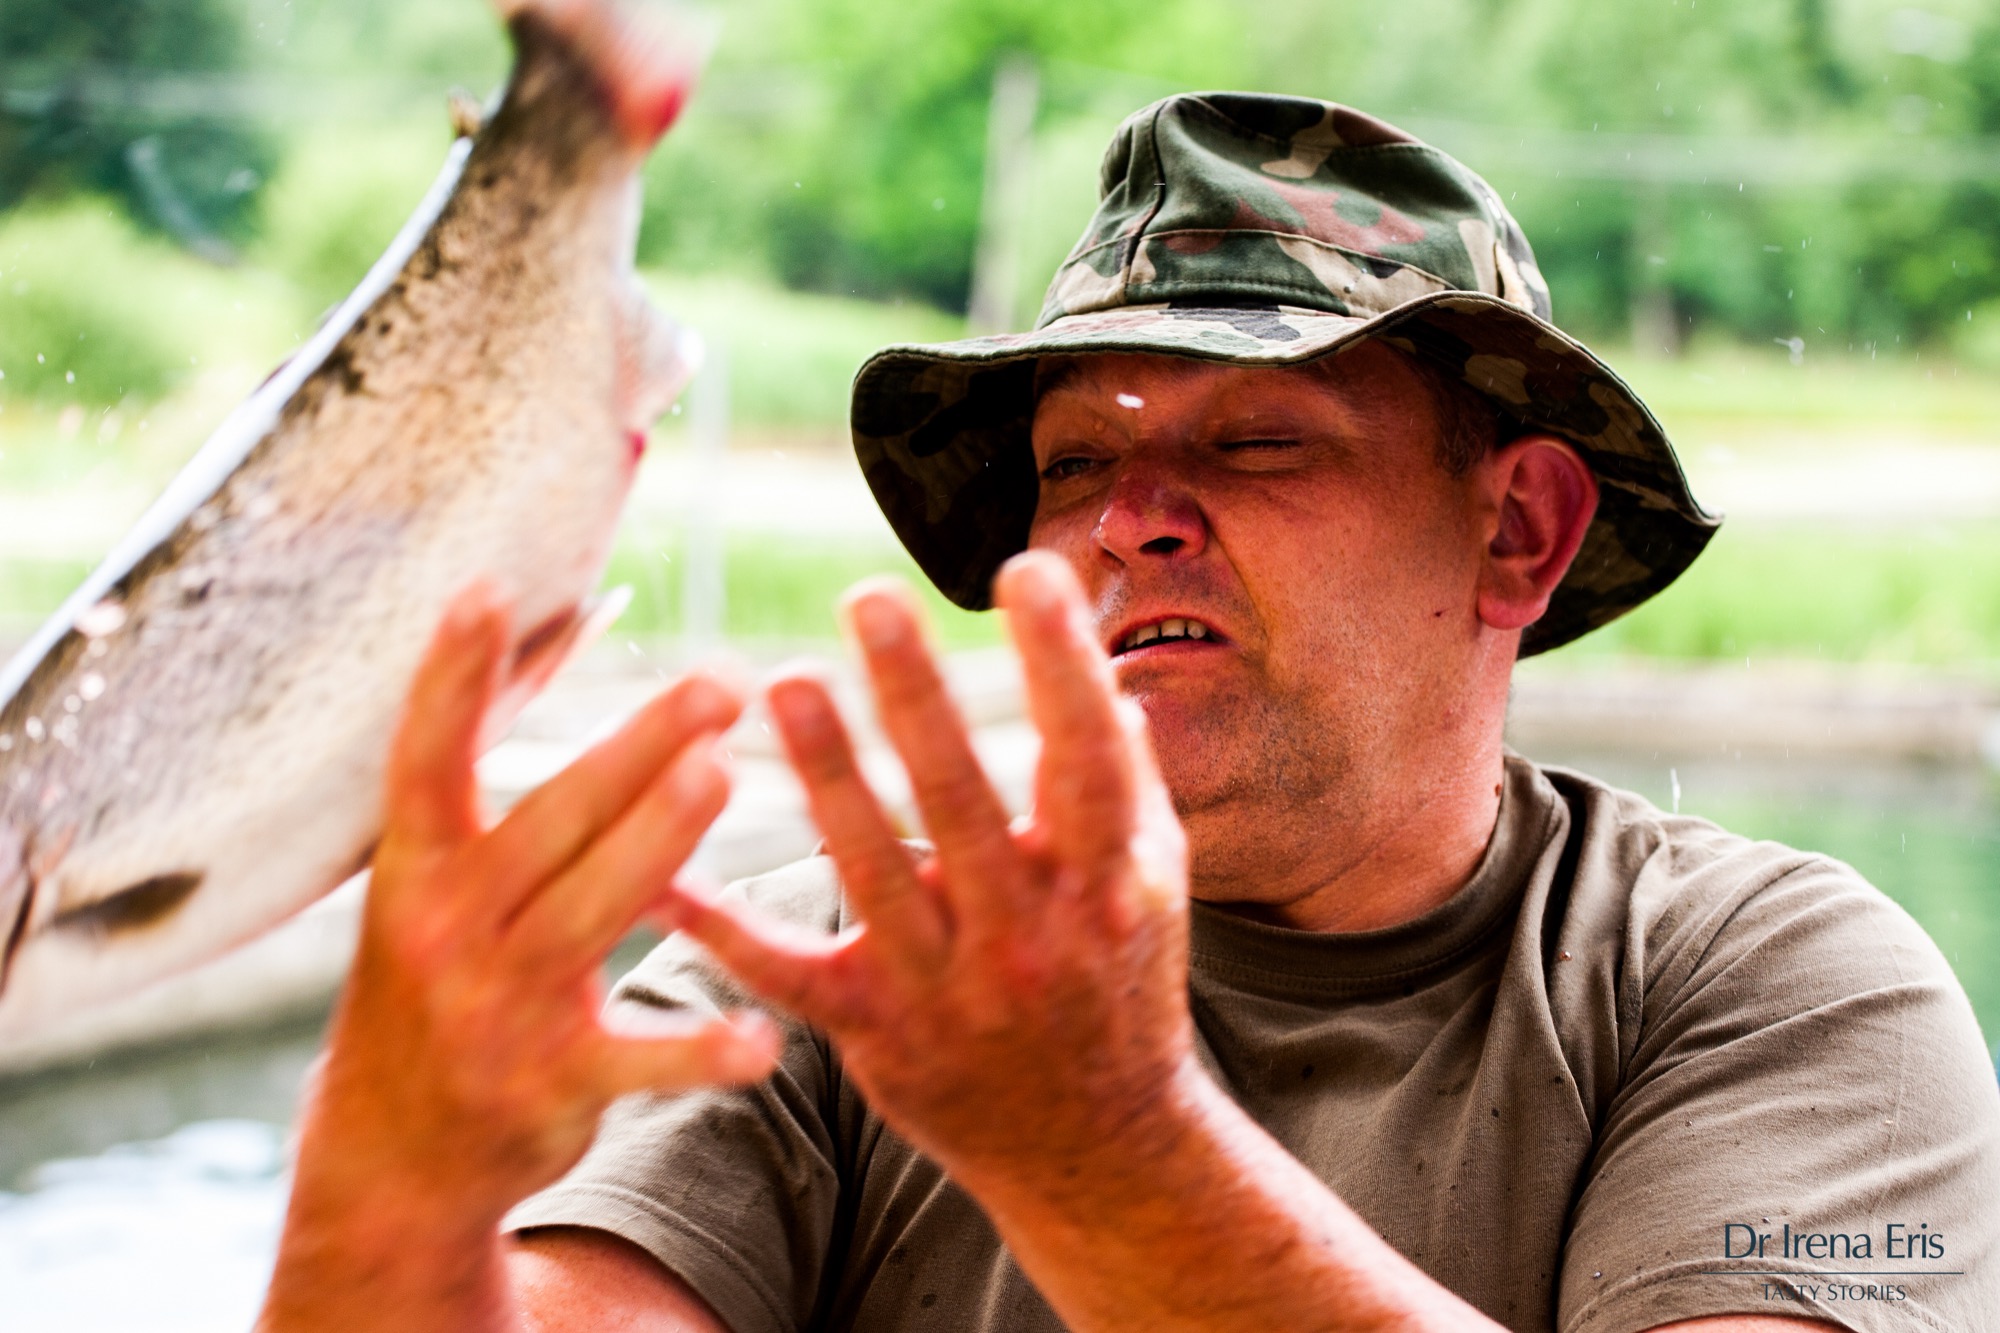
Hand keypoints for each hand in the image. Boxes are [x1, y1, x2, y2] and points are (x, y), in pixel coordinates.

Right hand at [274, 586, 777, 1260]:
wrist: (391, 1154)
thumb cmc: (434, 979)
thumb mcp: (432, 884)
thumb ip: (486, 779)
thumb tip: (554, 633)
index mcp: (415, 871)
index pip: (426, 759)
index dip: (451, 676)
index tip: (486, 588)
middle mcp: (450, 930)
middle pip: (549, 821)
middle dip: (635, 749)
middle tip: (718, 685)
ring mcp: (500, 1010)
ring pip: (591, 911)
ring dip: (657, 842)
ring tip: (721, 775)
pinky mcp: (555, 1084)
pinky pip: (638, 1060)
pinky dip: (699, 1052)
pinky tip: (759, 1042)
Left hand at [660, 552, 1196, 1195]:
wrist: (1098, 1145)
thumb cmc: (1123, 983)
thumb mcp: (1153, 881)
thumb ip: (1125, 776)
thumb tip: (1103, 667)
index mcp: (1107, 885)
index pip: (1087, 757)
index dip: (1063, 663)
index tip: (1028, 571)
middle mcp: (1029, 937)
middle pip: (962, 803)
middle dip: (915, 698)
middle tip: (868, 600)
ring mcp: (948, 991)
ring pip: (871, 874)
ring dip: (826, 776)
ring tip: (784, 683)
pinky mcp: (876, 1033)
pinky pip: (787, 975)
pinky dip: (722, 929)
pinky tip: (664, 876)